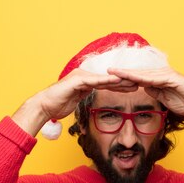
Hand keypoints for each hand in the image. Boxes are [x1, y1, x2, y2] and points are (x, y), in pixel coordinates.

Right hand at [12, 69, 137, 135]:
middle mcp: (83, 76)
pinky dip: (106, 80)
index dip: (119, 85)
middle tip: (138, 83)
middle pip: (107, 79)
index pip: (105, 83)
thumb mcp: (75, 100)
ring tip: (132, 81)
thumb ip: (83, 95)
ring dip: (118, 80)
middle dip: (123, 81)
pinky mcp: (77, 80)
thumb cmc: (58, 105)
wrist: (44, 106)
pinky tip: (117, 80)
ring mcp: (80, 76)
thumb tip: (89, 96)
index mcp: (85, 80)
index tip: (132, 88)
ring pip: (103, 78)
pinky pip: (94, 80)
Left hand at [107, 67, 183, 125]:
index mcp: (157, 80)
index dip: (124, 78)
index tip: (110, 79)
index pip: (137, 79)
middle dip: (121, 73)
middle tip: (106, 71)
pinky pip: (154, 78)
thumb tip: (144, 88)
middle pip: (137, 74)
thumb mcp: (165, 98)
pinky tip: (132, 77)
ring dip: (128, 73)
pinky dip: (142, 78)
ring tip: (114, 72)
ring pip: (142, 74)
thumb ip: (155, 92)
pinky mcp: (171, 78)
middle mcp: (160, 75)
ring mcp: (165, 75)